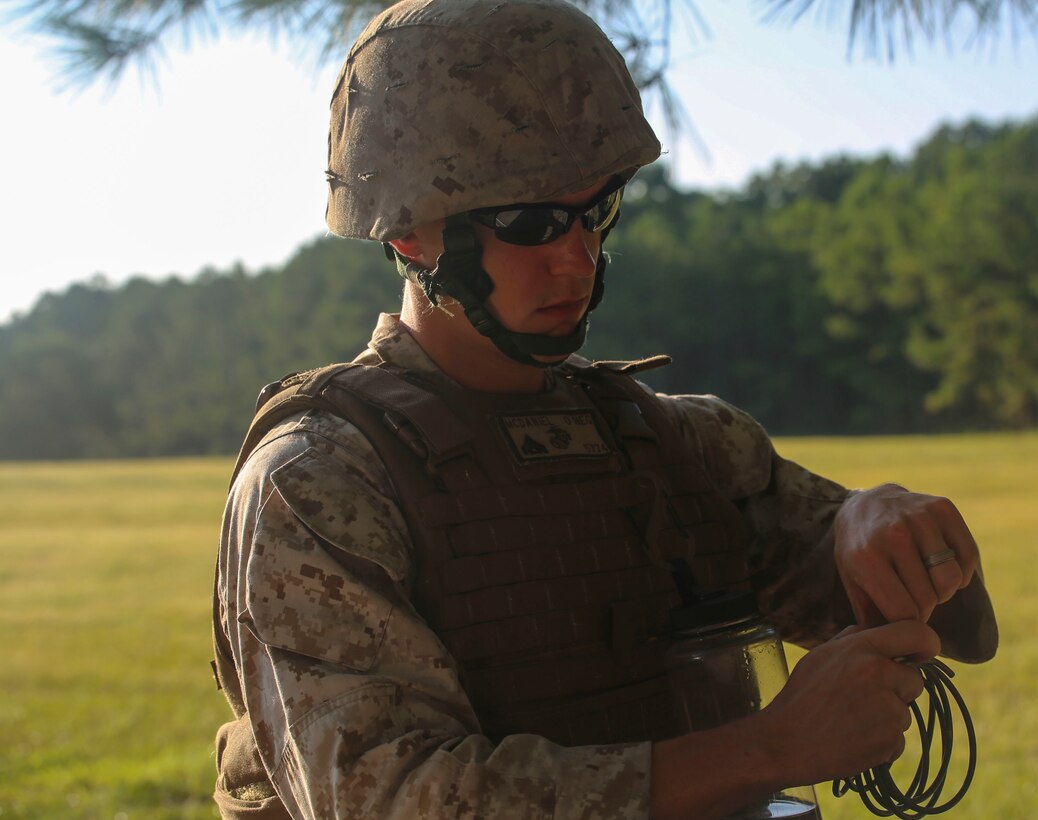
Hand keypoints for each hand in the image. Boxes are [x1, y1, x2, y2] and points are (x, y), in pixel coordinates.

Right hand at [759, 621, 939, 783]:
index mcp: (861, 648)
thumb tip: (878, 632)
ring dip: (887, 717)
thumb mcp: (821, 655)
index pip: (916, 633)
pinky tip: (855, 737)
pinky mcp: (890, 739)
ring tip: (852, 719)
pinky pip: (898, 738)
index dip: (926, 643)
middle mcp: (878, 673)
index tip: (923, 654)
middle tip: (865, 696)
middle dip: (897, 688)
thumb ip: (853, 640)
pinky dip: (881, 740)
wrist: (786, 742)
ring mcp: (887, 708)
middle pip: (914, 679)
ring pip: (905, 711)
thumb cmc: (801, 695)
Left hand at [834, 484, 979, 626]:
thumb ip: (871, 617)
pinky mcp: (942, 508)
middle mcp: (893, 534)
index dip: (910, 625)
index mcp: (866, 557)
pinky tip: (943, 567)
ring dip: (944, 590)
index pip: (904, 612)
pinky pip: (969, 555)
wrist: (864, 505)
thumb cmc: (859, 551)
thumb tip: (895, 655)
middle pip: (929, 598)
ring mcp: (919, 518)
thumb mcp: (852, 582)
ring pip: (951, 579)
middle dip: (924, 608)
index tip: (907, 621)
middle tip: (915, 600)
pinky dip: (962, 570)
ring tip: (929, 585)